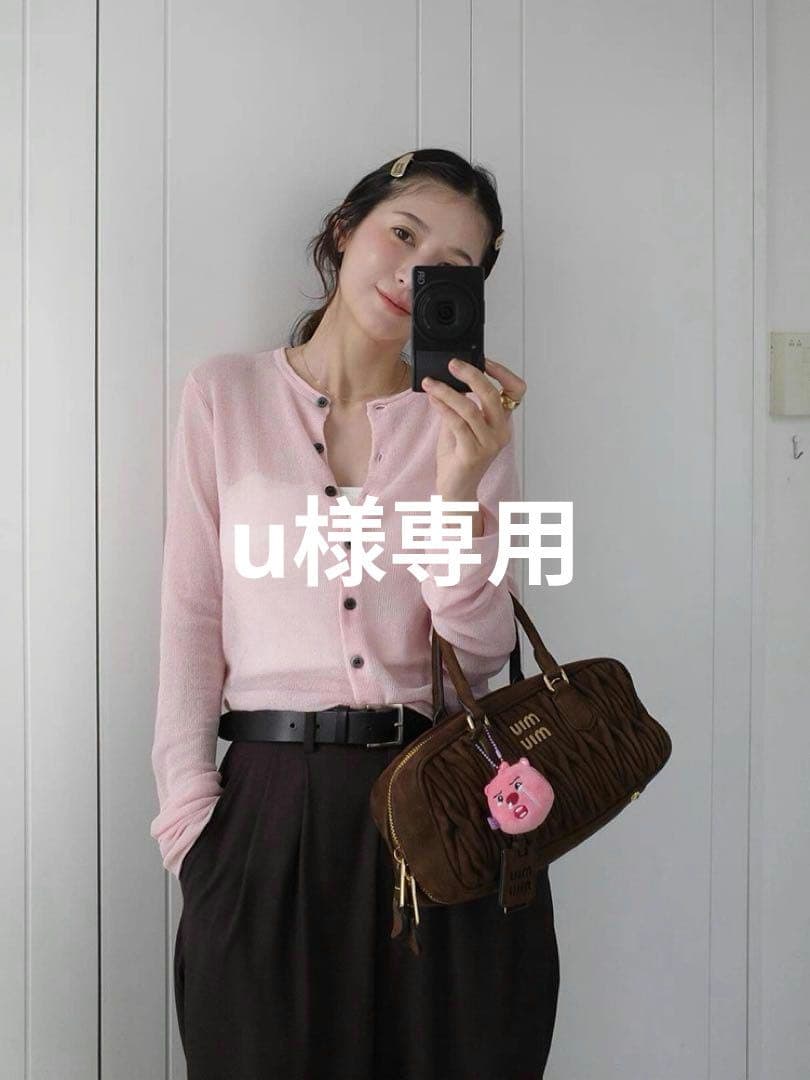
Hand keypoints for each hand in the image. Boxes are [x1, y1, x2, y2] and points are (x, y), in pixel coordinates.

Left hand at [421, 357, 526, 503]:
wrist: (455, 490)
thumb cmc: (458, 457)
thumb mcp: (462, 424)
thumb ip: (460, 404)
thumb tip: (448, 378)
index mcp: (502, 422)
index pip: (516, 391)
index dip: (503, 372)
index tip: (484, 360)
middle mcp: (500, 432)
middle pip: (492, 394)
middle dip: (471, 374)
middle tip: (452, 364)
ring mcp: (488, 444)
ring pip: (470, 408)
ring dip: (447, 391)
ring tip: (431, 382)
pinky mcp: (472, 453)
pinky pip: (457, 423)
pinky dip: (442, 406)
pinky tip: (432, 398)